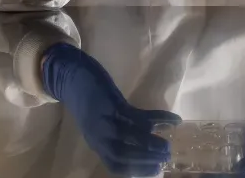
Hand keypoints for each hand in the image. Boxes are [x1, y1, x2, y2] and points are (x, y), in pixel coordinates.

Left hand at [42, 42, 180, 175]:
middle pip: (122, 154)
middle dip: (146, 159)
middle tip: (166, 158)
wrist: (71, 77)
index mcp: (96, 143)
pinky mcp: (111, 103)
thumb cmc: (87, 101)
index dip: (136, 171)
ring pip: (130, 137)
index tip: (157, 171)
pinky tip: (173, 119)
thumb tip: (147, 137)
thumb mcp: (97, 123)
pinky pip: (138, 115)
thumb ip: (116, 133)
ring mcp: (104, 120)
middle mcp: (99, 136)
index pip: (115, 165)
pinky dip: (157, 118)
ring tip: (168, 146)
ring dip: (151, 143)